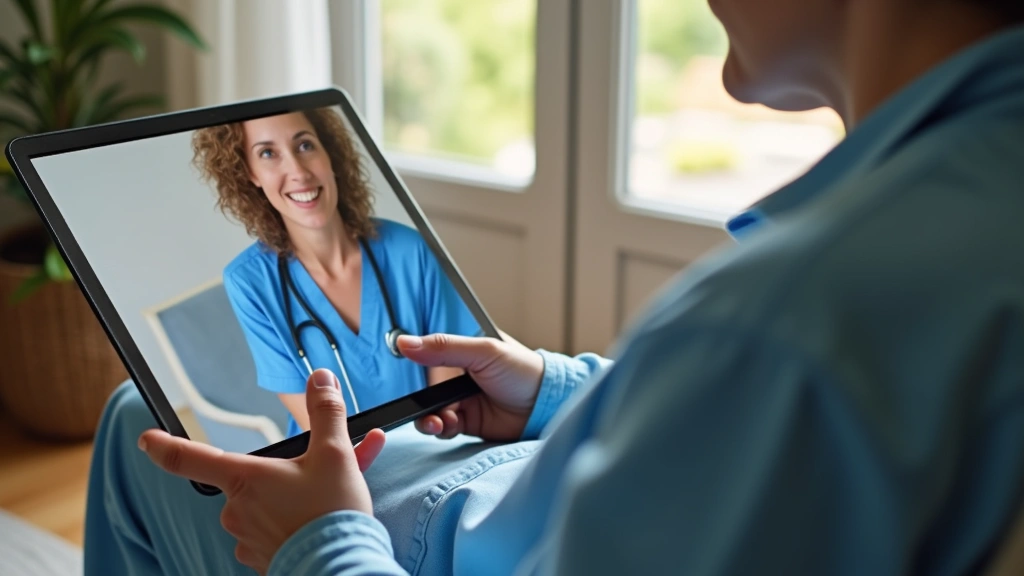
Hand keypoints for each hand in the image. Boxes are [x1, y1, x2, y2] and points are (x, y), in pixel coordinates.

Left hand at [138, 369, 386, 574]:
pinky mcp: (267, 560)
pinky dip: (301, 518)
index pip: (189, 459)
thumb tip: (320, 379)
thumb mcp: (335, 454)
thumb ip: (326, 413)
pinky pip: (279, 530)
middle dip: (291, 469)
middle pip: (254, 479)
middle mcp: (238, 511)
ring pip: (272, 505)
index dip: (165, 446)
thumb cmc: (330, 513)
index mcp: (244, 479)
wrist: (343, 569)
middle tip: (326, 466)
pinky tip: (329, 517)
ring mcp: (249, 539)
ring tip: (342, 492)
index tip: (147, 439)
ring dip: (301, 493)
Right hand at [397, 332, 543, 441]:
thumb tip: (404, 342)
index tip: (406, 367)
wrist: (548, 407)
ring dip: (429, 417)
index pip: (430, 354)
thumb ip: (444, 347)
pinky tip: (446, 427)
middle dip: (422, 399)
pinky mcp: (468, 422)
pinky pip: (444, 427)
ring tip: (437, 422)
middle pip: (427, 387)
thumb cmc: (525, 371)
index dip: (418, 363)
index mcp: (464, 350)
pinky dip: (441, 429)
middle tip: (424, 406)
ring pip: (432, 409)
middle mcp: (460, 375)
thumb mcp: (484, 352)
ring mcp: (463, 399)